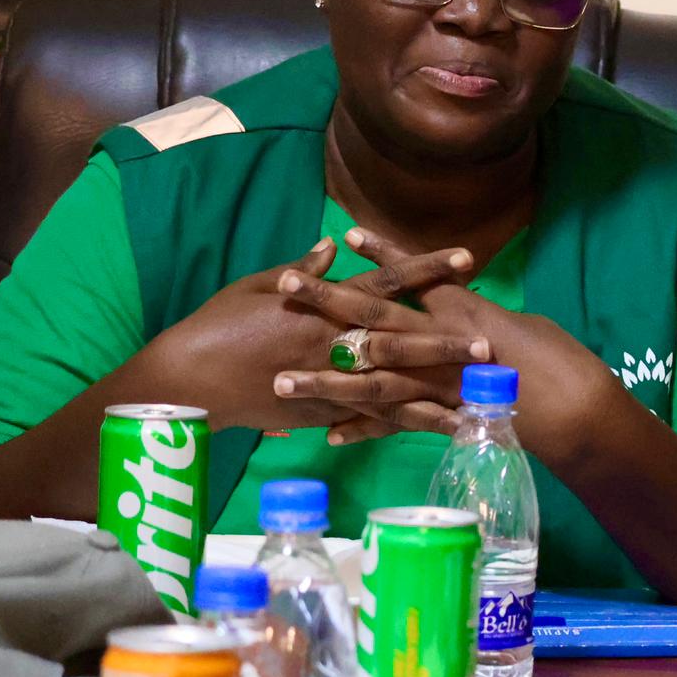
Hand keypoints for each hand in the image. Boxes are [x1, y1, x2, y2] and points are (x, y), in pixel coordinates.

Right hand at [135, 239, 482, 432]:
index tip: (466, 259)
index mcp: (321, 305)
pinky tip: (436, 431)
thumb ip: (304, 268)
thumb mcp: (256, 286)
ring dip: (436, 391)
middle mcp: (331, 342)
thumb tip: (336, 245)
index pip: (385, 282)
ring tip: (477, 397)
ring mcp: (329, 380)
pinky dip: (404, 424)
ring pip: (393, 386)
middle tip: (488, 343)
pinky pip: (369, 419)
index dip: (426, 269)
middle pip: (400, 339)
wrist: (188, 379)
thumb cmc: (217, 325)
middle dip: (445, 340)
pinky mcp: (321, 411)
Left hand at [274, 227, 619, 454]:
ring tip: (282, 381)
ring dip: (324, 379)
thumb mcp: (522, 326)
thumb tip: (462, 315)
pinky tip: (329, 433)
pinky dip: (364, 429)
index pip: (416, 275)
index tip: (347, 233)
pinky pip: (395, 425)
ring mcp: (438, 383)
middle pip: (375, 319)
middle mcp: (443, 343)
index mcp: (466, 312)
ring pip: (371, 378)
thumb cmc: (560, 361)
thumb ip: (483, 320)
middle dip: (326, 302)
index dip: (381, 254)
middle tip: (285, 286)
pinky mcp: (440, 418)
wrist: (578, 410)